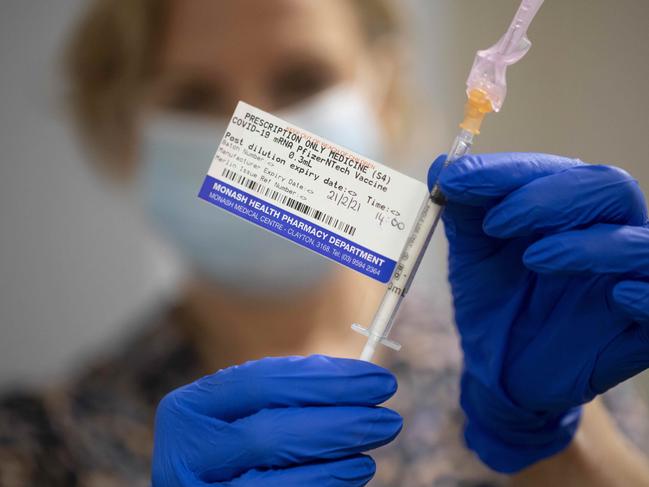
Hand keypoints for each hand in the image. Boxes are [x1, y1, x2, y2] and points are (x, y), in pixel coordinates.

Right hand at [151, 355, 401, 485]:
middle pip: (269, 431)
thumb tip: (357, 378)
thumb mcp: (247, 411)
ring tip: (376, 438)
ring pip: (276, 474)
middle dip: (339, 420)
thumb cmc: (236, 444)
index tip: (379, 378)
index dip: (326, 379)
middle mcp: (182, 454)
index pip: (261, 382)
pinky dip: (326, 483)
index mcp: (187, 409)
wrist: (211, 484)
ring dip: (338, 454)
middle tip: (389, 417)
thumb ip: (290, 393)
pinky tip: (356, 470)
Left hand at [428, 153, 648, 472]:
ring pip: (638, 241)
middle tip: (496, 223)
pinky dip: (644, 293)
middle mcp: (607, 234)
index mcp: (571, 210)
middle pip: (607, 188)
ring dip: (586, 244)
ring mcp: (629, 279)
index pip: (556, 170)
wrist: (501, 373)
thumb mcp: (473, 256)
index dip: (508, 171)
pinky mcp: (642, 330)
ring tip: (533, 259)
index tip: (455, 180)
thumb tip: (440, 164)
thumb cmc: (495, 305)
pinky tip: (614, 295)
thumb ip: (463, 211)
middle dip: (548, 197)